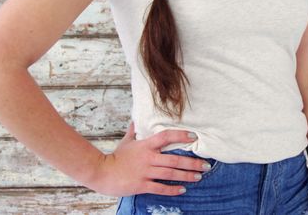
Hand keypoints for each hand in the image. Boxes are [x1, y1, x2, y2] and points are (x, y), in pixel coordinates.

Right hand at [87, 121, 208, 196]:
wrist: (101, 172)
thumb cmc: (115, 157)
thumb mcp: (126, 141)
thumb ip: (134, 130)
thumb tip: (135, 117)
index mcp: (146, 145)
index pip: (166, 136)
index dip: (181, 135)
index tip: (194, 137)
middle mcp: (148, 158)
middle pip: (175, 159)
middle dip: (192, 163)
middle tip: (206, 165)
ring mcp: (145, 172)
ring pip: (171, 173)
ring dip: (187, 175)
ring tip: (199, 176)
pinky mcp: (141, 185)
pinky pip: (160, 188)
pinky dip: (172, 189)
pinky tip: (183, 189)